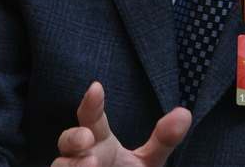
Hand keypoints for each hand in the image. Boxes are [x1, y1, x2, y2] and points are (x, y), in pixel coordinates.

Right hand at [52, 81, 191, 166]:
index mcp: (99, 140)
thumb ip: (164, 140)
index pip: (91, 116)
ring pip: (59, 166)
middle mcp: (81, 156)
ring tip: (91, 164)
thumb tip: (185, 113)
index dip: (92, 102)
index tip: (96, 86)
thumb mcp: (149, 161)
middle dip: (73, 137)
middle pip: (66, 140)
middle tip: (87, 138)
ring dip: (72, 165)